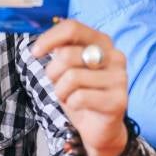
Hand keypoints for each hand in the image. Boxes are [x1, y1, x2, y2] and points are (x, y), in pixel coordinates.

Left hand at [32, 20, 128, 155]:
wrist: (100, 127)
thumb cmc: (81, 93)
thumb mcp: (68, 68)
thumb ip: (61, 50)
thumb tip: (43, 44)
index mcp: (102, 42)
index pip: (72, 28)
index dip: (49, 38)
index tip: (35, 52)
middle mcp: (115, 56)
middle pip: (67, 54)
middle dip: (53, 72)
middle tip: (59, 84)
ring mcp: (119, 78)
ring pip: (71, 77)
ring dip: (61, 91)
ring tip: (70, 96)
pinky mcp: (118, 100)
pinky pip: (79, 97)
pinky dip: (71, 104)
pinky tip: (80, 107)